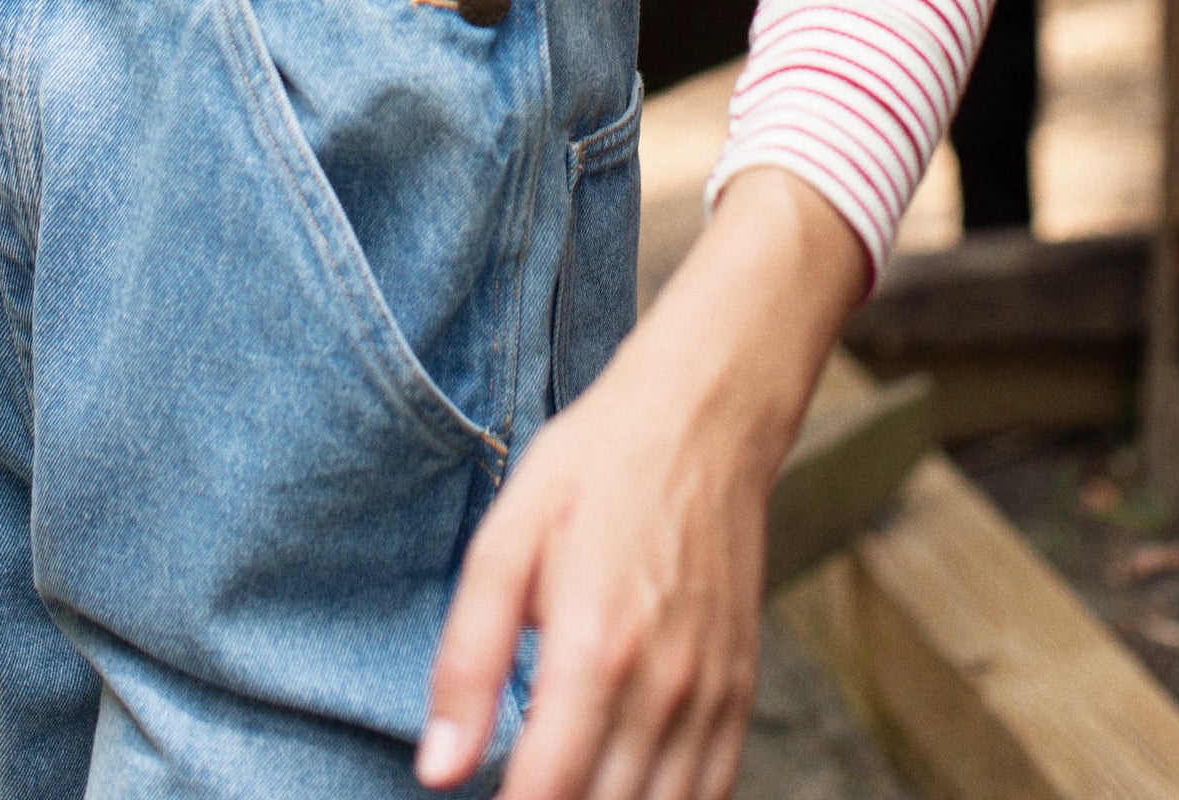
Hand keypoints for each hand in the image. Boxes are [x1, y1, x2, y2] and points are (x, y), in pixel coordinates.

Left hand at [417, 167, 866, 799]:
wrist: (706, 417)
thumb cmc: (596, 467)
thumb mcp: (506, 538)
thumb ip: (468, 660)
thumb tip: (438, 769)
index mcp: (594, 652)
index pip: (545, 795)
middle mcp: (663, 690)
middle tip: (519, 778)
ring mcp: (710, 697)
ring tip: (561, 779)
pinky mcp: (740, 692)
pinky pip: (710, 793)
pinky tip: (620, 783)